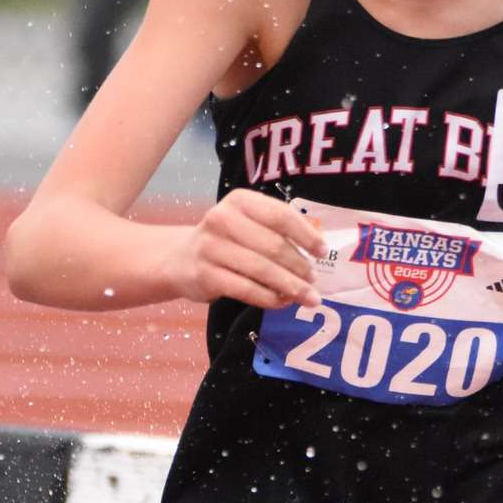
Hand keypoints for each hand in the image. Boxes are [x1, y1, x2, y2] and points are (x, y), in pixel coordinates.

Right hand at [167, 189, 325, 308]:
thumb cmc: (226, 240)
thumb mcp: (247, 223)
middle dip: (300, 266)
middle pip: (273, 246)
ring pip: (262, 270)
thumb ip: (276, 230)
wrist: (180, 259)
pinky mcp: (205, 275)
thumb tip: (317, 248)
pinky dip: (269, 298)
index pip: (280, 215)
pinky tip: (282, 302)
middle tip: (314, 280)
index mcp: (239, 201)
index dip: (306, 235)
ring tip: (308, 297)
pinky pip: (246, 289)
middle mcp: (222, 219)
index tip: (322, 251)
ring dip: (290, 286)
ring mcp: (211, 247)